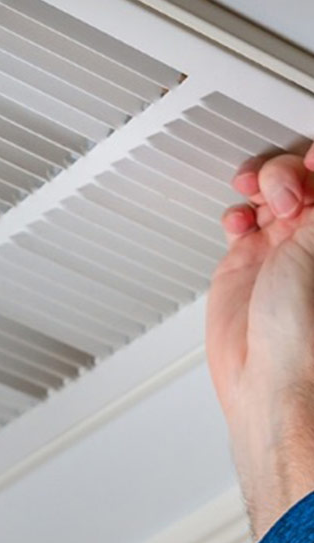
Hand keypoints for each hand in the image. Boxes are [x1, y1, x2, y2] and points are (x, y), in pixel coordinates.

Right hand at [207, 146, 313, 538]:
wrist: (271, 382)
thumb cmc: (306, 334)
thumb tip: (312, 160)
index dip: (311, 162)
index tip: (306, 162)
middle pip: (299, 178)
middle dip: (284, 172)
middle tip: (282, 192)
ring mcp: (282, 249)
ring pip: (269, 191)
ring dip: (259, 183)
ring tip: (257, 197)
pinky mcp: (248, 262)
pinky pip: (240, 220)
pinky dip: (235, 212)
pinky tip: (238, 221)